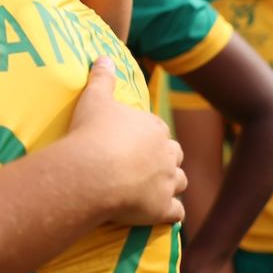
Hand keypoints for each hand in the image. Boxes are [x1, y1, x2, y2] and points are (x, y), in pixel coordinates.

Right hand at [70, 56, 185, 224]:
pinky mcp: (162, 209)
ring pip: (180, 183)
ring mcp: (167, 182)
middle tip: (143, 166)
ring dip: (170, 186)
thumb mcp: (94, 98)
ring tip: (153, 190)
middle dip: (165, 160)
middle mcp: (167, 154)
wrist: (92, 172)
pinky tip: (159, 215)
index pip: (159, 130)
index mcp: (154, 127)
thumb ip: (102, 77)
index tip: (132, 143)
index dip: (147, 137)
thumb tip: (104, 56)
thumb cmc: (92, 132)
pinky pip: (176, 214)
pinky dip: (170, 214)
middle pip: (175, 155)